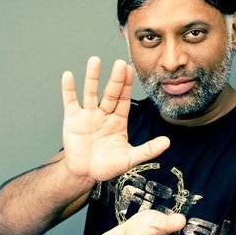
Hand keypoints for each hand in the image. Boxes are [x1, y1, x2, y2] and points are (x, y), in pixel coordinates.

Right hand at [61, 56, 169, 183]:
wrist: (85, 174)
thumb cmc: (106, 166)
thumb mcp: (129, 159)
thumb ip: (148, 150)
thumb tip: (167, 142)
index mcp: (118, 121)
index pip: (124, 99)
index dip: (127, 85)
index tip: (131, 70)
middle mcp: (103, 114)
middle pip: (110, 93)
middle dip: (115, 79)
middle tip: (120, 62)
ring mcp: (87, 115)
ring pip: (90, 92)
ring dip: (92, 77)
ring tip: (95, 60)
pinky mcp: (72, 119)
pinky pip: (70, 101)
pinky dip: (68, 89)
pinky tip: (68, 75)